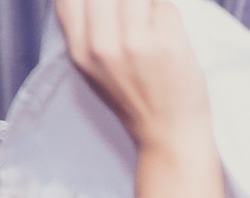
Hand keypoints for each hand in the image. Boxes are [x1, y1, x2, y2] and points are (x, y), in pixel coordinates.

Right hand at [55, 0, 211, 150]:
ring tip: (150, 18)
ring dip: (146, 3)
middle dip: (122, 0)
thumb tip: (92, 1)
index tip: (105, 6)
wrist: (169, 133)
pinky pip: (166, 6)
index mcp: (81, 51)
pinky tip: (167, 32)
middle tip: (132, 12)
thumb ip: (87, 30)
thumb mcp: (93, 68)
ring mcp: (136, 43)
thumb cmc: (135, 98)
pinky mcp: (169, 43)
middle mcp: (103, 45)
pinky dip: (167, 12)